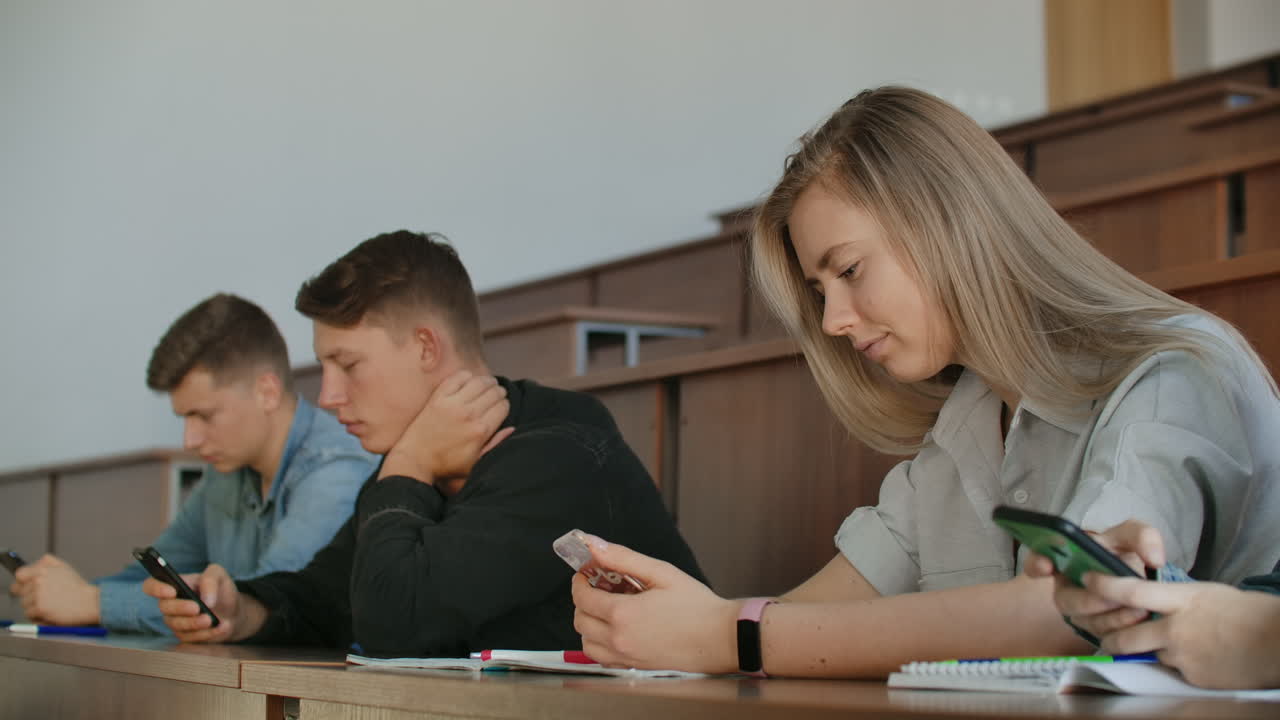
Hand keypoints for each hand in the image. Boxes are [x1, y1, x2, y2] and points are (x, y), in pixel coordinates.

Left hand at [10, 555, 99, 624]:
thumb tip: (34, 563)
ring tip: (51, 606)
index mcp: (43, 569)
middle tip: (45, 598)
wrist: (89, 602)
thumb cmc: (77, 588)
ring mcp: (38, 595)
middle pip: (21, 592)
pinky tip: (50, 613)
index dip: (22, 582)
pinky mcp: (40, 608)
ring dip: (34, 607)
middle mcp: (39, 580)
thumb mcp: (64, 567)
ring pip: (25, 604)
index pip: (20, 574)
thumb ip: (47, 562)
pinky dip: (38, 616)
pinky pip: (29, 614)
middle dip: (30, 596)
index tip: (27, 587)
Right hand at [142, 563, 263, 642]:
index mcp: (174, 584)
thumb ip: (210, 580)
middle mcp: (170, 603)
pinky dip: (207, 633)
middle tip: (197, 608)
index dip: (156, 588)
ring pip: (177, 625)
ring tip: (211, 620)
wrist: (233, 611)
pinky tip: (220, 627)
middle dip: (180, 608)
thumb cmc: (221, 590)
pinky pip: (190, 637)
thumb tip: (206, 600)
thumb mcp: (219, 575)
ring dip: (194, 623)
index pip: (151, 585)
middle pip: (164, 607)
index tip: (172, 592)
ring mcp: (175, 621)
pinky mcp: (185, 636)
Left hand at [379, 370, 513, 489]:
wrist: (416, 460)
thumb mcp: (476, 463)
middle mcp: (469, 414)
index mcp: (480, 431)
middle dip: (499, 392)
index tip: (502, 406)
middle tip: (498, 393)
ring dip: (487, 381)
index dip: (506, 405)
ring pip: (478, 382)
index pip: (503, 406)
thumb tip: (511, 428)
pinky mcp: (438, 398)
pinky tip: (469, 380)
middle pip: (493, 392)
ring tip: (488, 383)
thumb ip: (495, 444)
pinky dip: (466, 376)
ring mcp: (452, 404)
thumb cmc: (447, 466)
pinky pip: (457, 378)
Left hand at [571, 535, 737, 672]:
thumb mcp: (660, 572)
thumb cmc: (696, 606)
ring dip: (589, 623)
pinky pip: (601, 657)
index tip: (586, 573)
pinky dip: (600, 643)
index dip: (580, 581)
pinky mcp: (633, 666)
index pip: (582, 597)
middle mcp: (619, 639)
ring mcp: (625, 656)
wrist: (719, 639)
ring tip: (608, 609)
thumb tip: (594, 546)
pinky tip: (618, 628)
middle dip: (583, 600)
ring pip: (586, 641)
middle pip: (580, 619)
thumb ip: (622, 558)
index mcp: (623, 614)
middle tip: (600, 587)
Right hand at [1025, 519, 1165, 638]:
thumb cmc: (1126, 555)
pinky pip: (1100, 635)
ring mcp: (1079, 611)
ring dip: (1109, 617)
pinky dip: (1120, 629)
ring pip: (1084, 620)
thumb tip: (1153, 558)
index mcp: (1067, 559)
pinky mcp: (1095, 629)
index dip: (1036, 564)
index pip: (1036, 561)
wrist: (1142, 583)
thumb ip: (1142, 536)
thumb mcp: (1133, 537)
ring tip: (1138, 611)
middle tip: (1113, 597)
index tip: (1047, 565)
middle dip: (1087, 600)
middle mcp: (1067, 586)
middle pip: (1064, 599)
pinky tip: (1139, 621)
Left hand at [1083, 573, 1279, 688]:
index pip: (1132, 591)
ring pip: (1148, 654)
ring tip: (1161, 644)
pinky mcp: (1191, 676)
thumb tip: (1151, 604)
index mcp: (1181, 600)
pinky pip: (1173, 669)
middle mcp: (1176, 628)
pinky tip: (1197, 657)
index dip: (1104, 586)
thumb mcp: (1205, 593)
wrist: (1276, 642)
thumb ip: (1174, 599)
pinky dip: (1178, 664)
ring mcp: (1183, 655)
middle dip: (1109, 638)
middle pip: (1125, 636)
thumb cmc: (1245, 612)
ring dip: (1146, 651)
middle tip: (1105, 637)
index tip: (1087, 580)